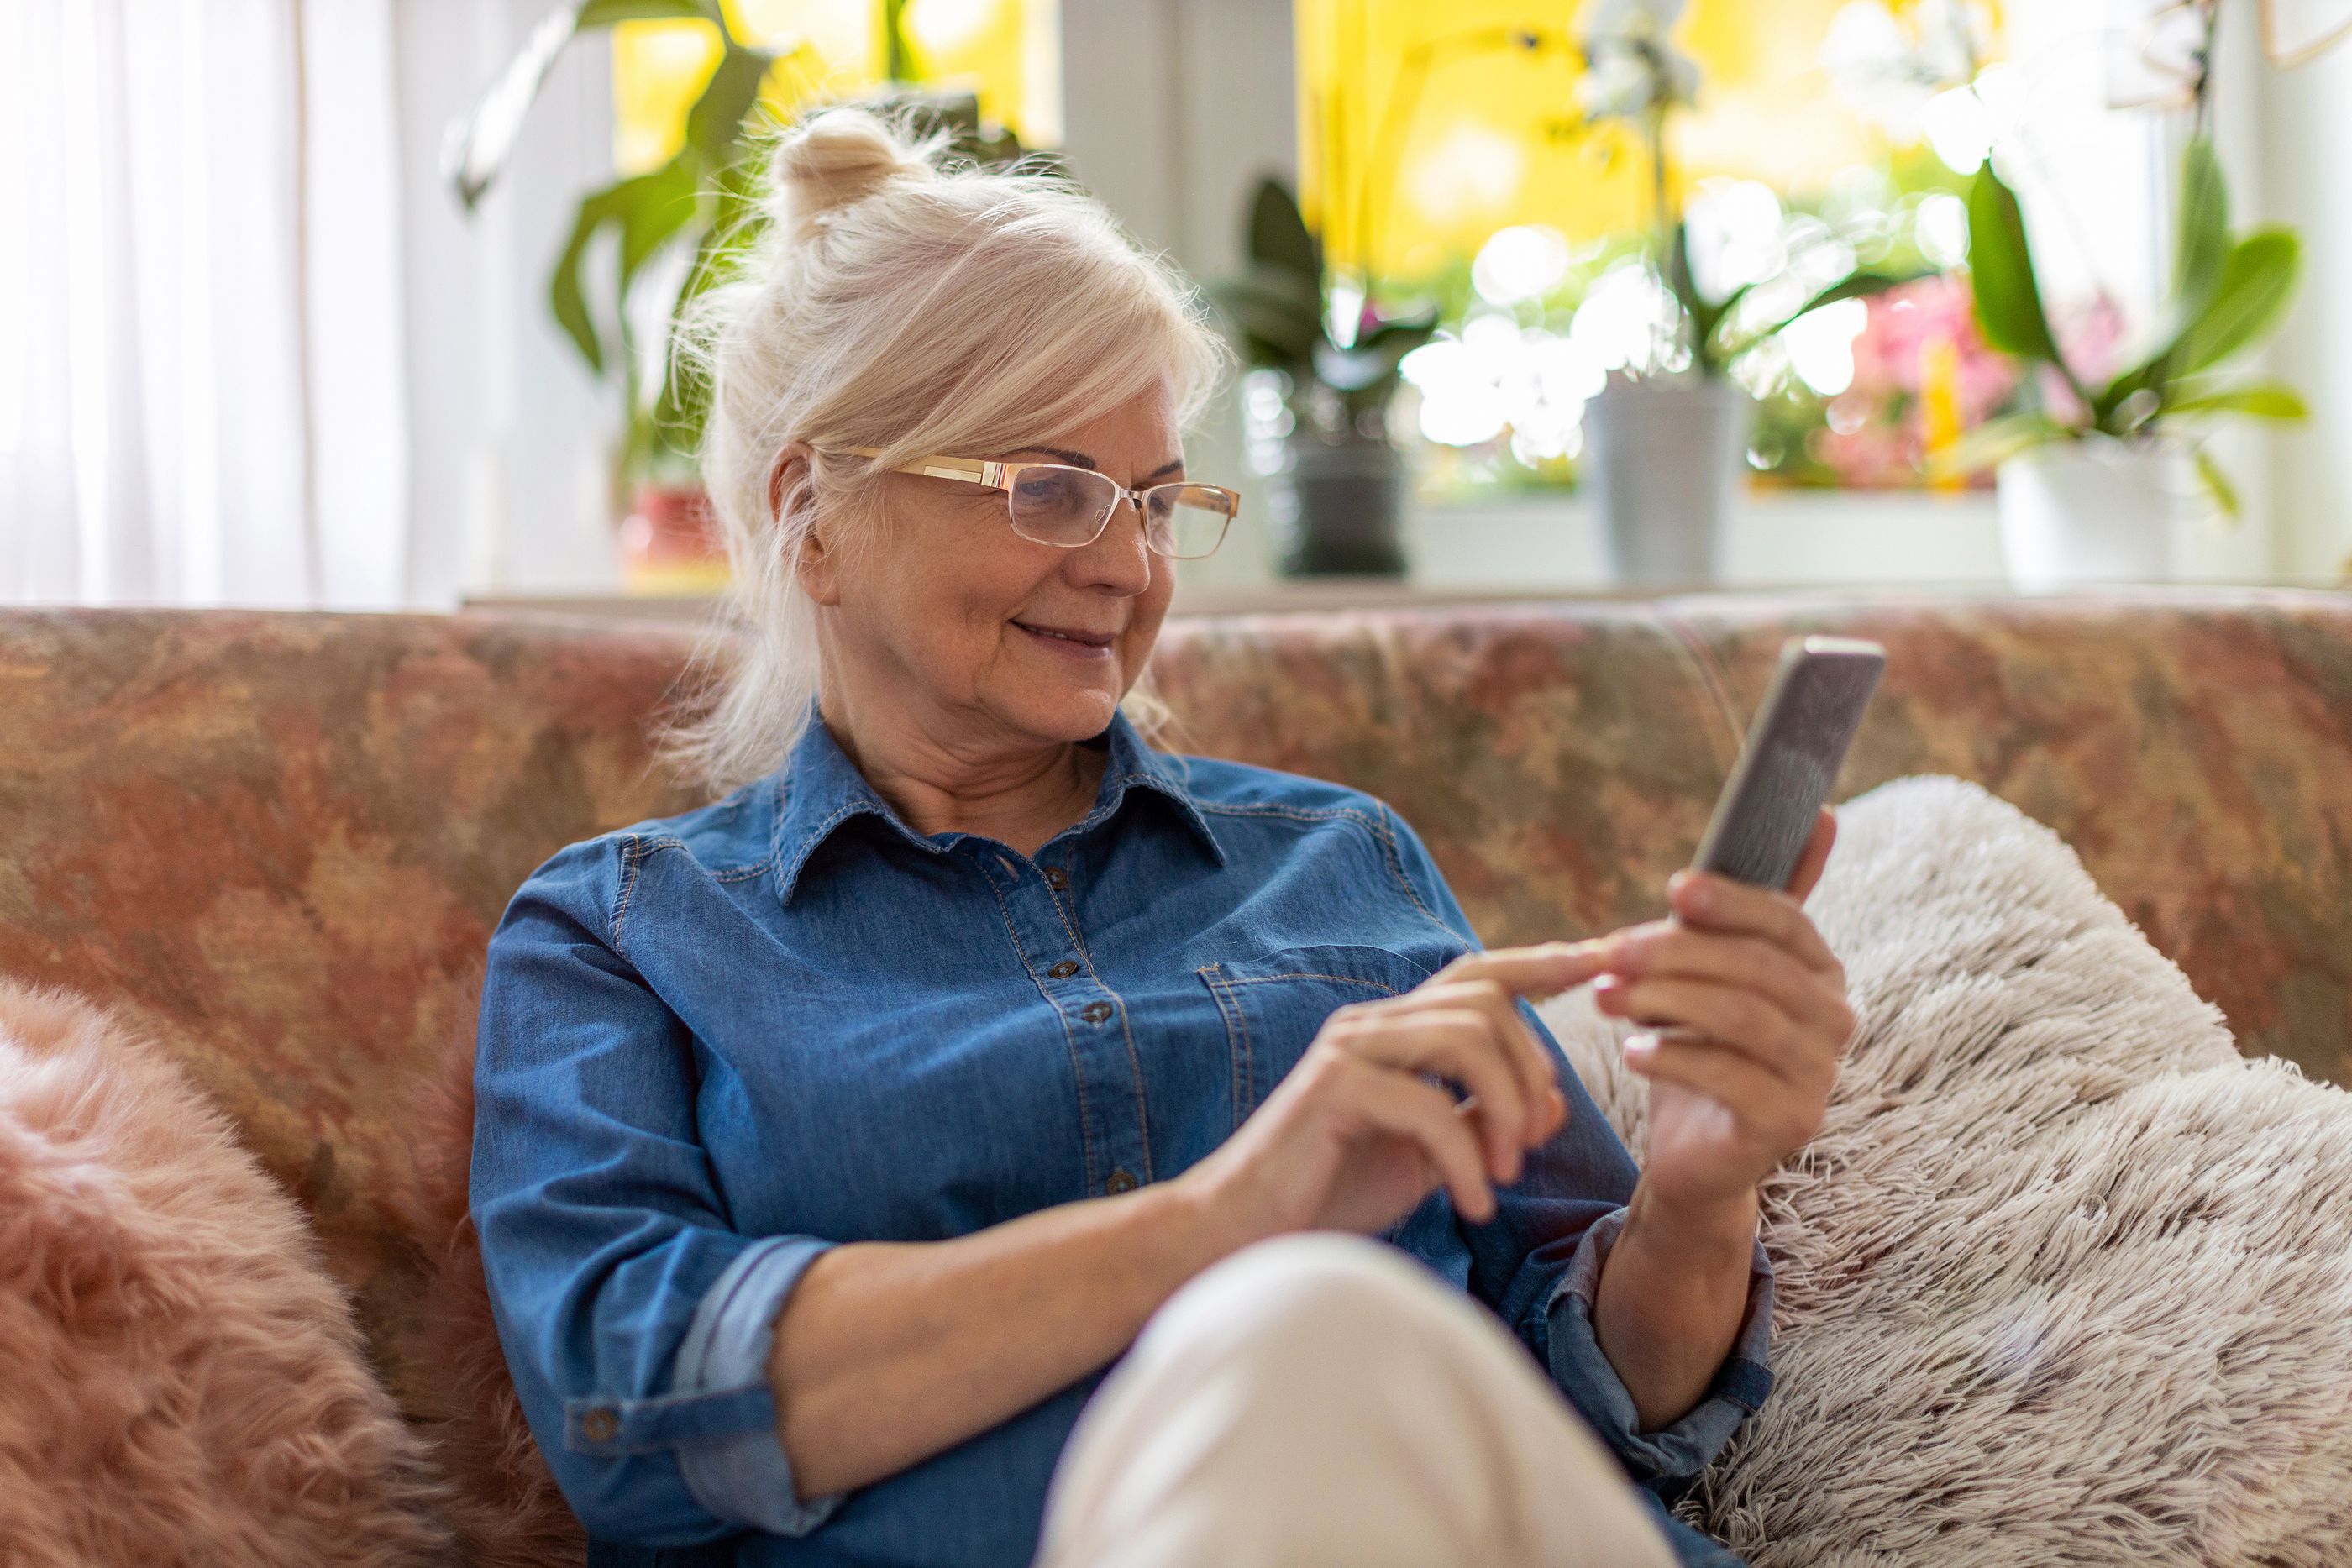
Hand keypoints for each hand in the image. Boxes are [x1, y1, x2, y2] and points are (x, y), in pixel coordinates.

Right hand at [1179, 947, 1593, 1242]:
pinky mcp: (1333, 1090)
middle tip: (1531, 1145)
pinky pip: (1429, 1106)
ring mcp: (1348, 1050)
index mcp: (1393, 1031)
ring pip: (1465, 1037)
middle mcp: (1371, 1025)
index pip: (1478, 974)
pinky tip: (1471, 1206)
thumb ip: (1476, 1117)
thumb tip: (1547, 1103)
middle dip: (1531, 1069)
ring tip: (1502, 1175)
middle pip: (1486, 1003)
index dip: (1543, 962)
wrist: (1245, 1235)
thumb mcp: (1424, 1152)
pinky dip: (1467, 1161)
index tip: (1603, 958)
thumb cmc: (1331, 1192)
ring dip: (1505, 1110)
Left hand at [1591, 807, 1854, 1219]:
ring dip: (1663, 1000)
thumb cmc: (1700, 1046)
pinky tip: (1630, 1051)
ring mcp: (1819, 1074)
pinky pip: (1730, 1077)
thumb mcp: (1715, 969)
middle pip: (1756, 967)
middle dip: (1675, 953)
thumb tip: (1823, 813)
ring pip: (1741, 1017)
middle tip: (1608, 952)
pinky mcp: (1792, 1123)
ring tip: (1603, 997)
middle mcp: (1834, 1020)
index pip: (1786, 921)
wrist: (1694, 1151)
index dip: (1731, 901)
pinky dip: (1672, 1057)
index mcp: (1820, 971)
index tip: (1673, 889)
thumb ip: (1751, 904)